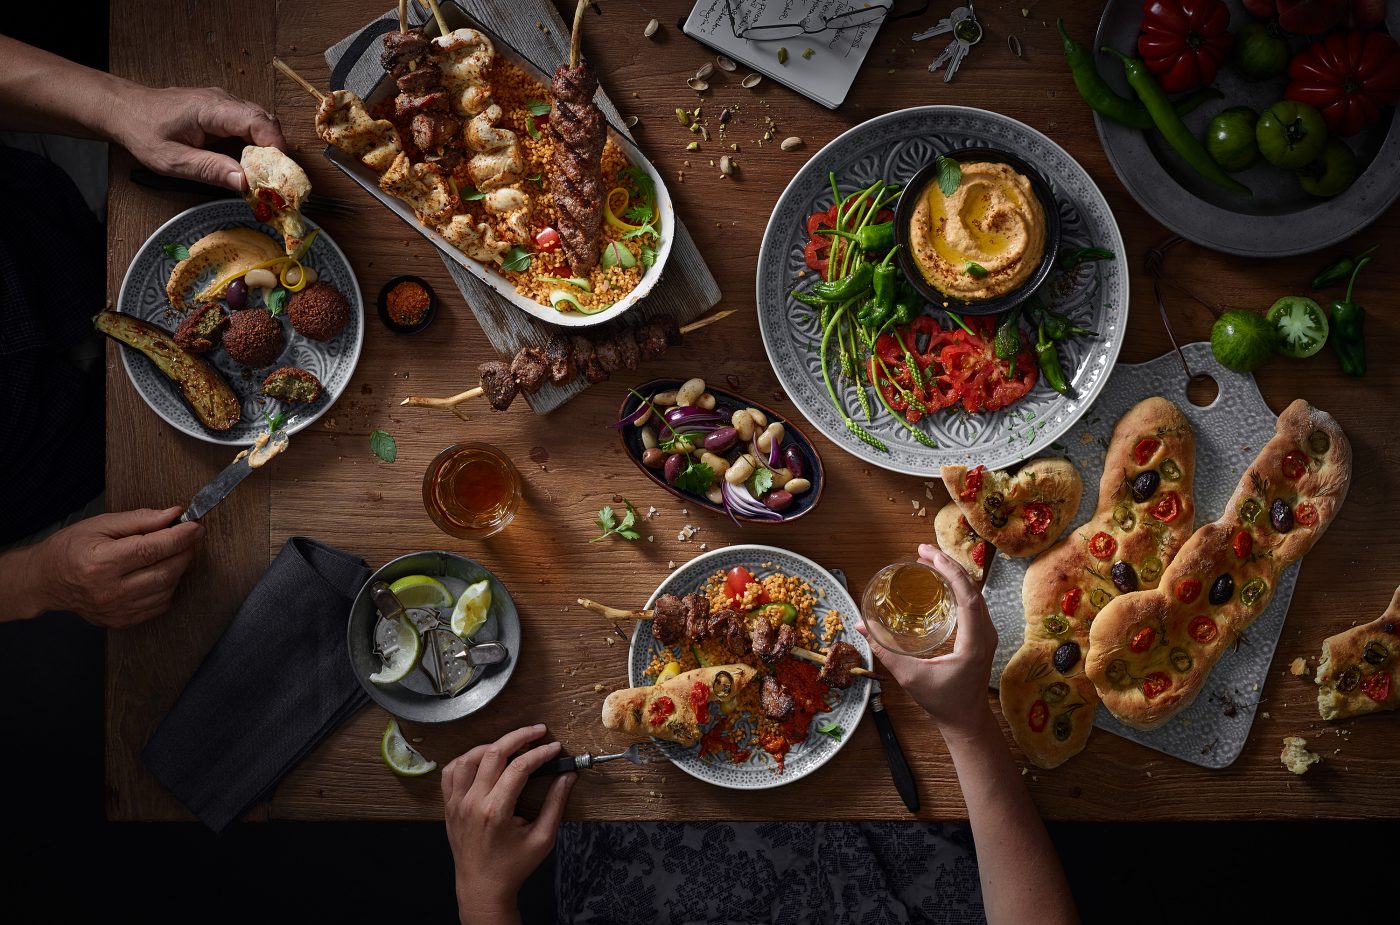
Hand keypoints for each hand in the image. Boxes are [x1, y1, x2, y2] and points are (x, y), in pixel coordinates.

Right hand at [16, 507, 203, 626]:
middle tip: (190, 537)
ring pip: (166, 590)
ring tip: (173, 552)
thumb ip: (140, 520)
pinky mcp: (122, 621)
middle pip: (164, 572)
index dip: (179, 537)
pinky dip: (168, 587)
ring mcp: (116, 609)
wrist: (46, 580)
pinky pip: (159, 605)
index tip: (196, 526)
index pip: (151, 550)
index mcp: (100, 562)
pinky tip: (160, 572)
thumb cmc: (71, 547)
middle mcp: (109, 590)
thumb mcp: (100, 524)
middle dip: (185, 551)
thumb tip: (174, 515)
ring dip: (179, 568)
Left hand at [112, 85, 284, 191]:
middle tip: (276, 179)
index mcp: (210, 109)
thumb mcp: (171, 160)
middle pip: (266, 120)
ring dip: (267, 148)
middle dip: (276, 150)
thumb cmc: (143, 131)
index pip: (257, 121)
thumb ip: (209, 170)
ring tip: (263, 174)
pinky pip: (250, 124)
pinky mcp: (223, 109)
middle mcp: (222, 100)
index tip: (280, 173)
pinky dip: (257, 143)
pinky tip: (249, 163)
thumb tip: (244, 182)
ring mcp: (224, 102)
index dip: (275, 146)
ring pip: (261, 121)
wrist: (124, 109)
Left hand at [442, 725, 575, 924]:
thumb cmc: (512, 867)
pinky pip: (451, 771)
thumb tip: (568, 776)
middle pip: (493, 753)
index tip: (555, 749)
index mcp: (495, 811)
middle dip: (519, 737)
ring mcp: (456, 803)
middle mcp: (472, 803)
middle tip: (538, 732)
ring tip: (512, 744)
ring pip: (469, 757)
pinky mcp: (449, 805)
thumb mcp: (542, 838)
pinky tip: (483, 758)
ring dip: (492, 745)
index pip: (519, 767)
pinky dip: (467, 758)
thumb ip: (556, 804)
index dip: (540, 753)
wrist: (482, 888)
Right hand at [857, 544, 998, 741]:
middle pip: (971, 587)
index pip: (966, 594)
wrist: (966, 720)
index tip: (926, 555)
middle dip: (947, 564)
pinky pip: (973, 602)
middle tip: (921, 551)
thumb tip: (860, 625)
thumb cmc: (942, 701)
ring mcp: (987, 633)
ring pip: (974, 592)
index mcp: (974, 640)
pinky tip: (940, 583)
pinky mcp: (982, 636)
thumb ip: (884, 651)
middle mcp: (986, 632)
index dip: (947, 570)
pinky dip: (957, 587)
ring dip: (953, 574)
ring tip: (929, 561)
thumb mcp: (910, 676)